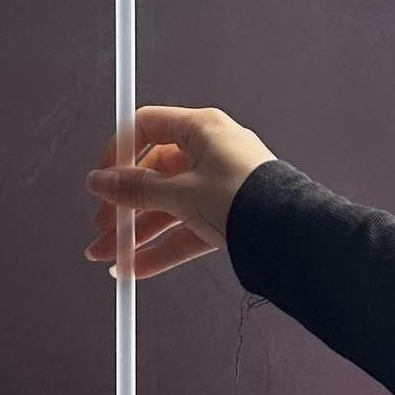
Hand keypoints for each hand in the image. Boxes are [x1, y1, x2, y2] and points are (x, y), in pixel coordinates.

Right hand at [83, 106, 274, 280]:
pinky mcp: (226, 215)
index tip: (102, 178)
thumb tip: (100, 181)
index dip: (119, 151)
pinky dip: (162, 247)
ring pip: (167, 206)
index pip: (147, 127)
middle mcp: (210, 152)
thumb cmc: (246, 198)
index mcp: (201, 128)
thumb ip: (136, 190)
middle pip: (154, 174)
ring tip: (111, 256)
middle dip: (124, 205)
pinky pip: (185, 229)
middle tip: (102, 226)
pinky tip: (137, 267)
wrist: (293, 237)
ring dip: (137, 232)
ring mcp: (219, 185)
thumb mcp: (181, 193)